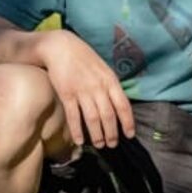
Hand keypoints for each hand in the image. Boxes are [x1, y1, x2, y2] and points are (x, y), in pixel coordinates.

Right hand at [38, 31, 135, 148]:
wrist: (61, 47)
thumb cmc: (84, 59)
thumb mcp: (104, 69)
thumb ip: (111, 86)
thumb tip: (119, 105)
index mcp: (110, 80)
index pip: (123, 105)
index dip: (128, 122)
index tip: (130, 135)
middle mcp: (98, 87)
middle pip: (108, 115)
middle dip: (112, 133)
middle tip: (112, 145)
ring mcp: (82, 91)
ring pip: (92, 118)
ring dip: (97, 134)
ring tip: (100, 145)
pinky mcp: (66, 93)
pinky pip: (73, 116)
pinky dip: (77, 130)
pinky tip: (79, 141)